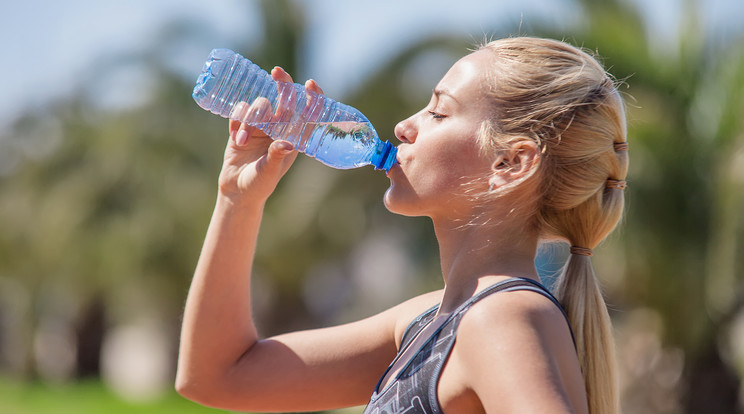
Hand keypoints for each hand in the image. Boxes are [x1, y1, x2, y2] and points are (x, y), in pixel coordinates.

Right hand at [218, 67, 324, 203]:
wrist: (237, 190)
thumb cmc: (260, 184)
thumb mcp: (269, 172)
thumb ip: (276, 156)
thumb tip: (287, 143)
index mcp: (293, 138)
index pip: (308, 113)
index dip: (312, 97)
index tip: (311, 84)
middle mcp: (279, 128)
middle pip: (285, 98)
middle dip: (283, 83)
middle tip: (277, 72)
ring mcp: (260, 125)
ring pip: (259, 105)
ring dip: (250, 118)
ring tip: (243, 141)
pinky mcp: (242, 126)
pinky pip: (240, 112)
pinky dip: (237, 121)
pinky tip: (236, 138)